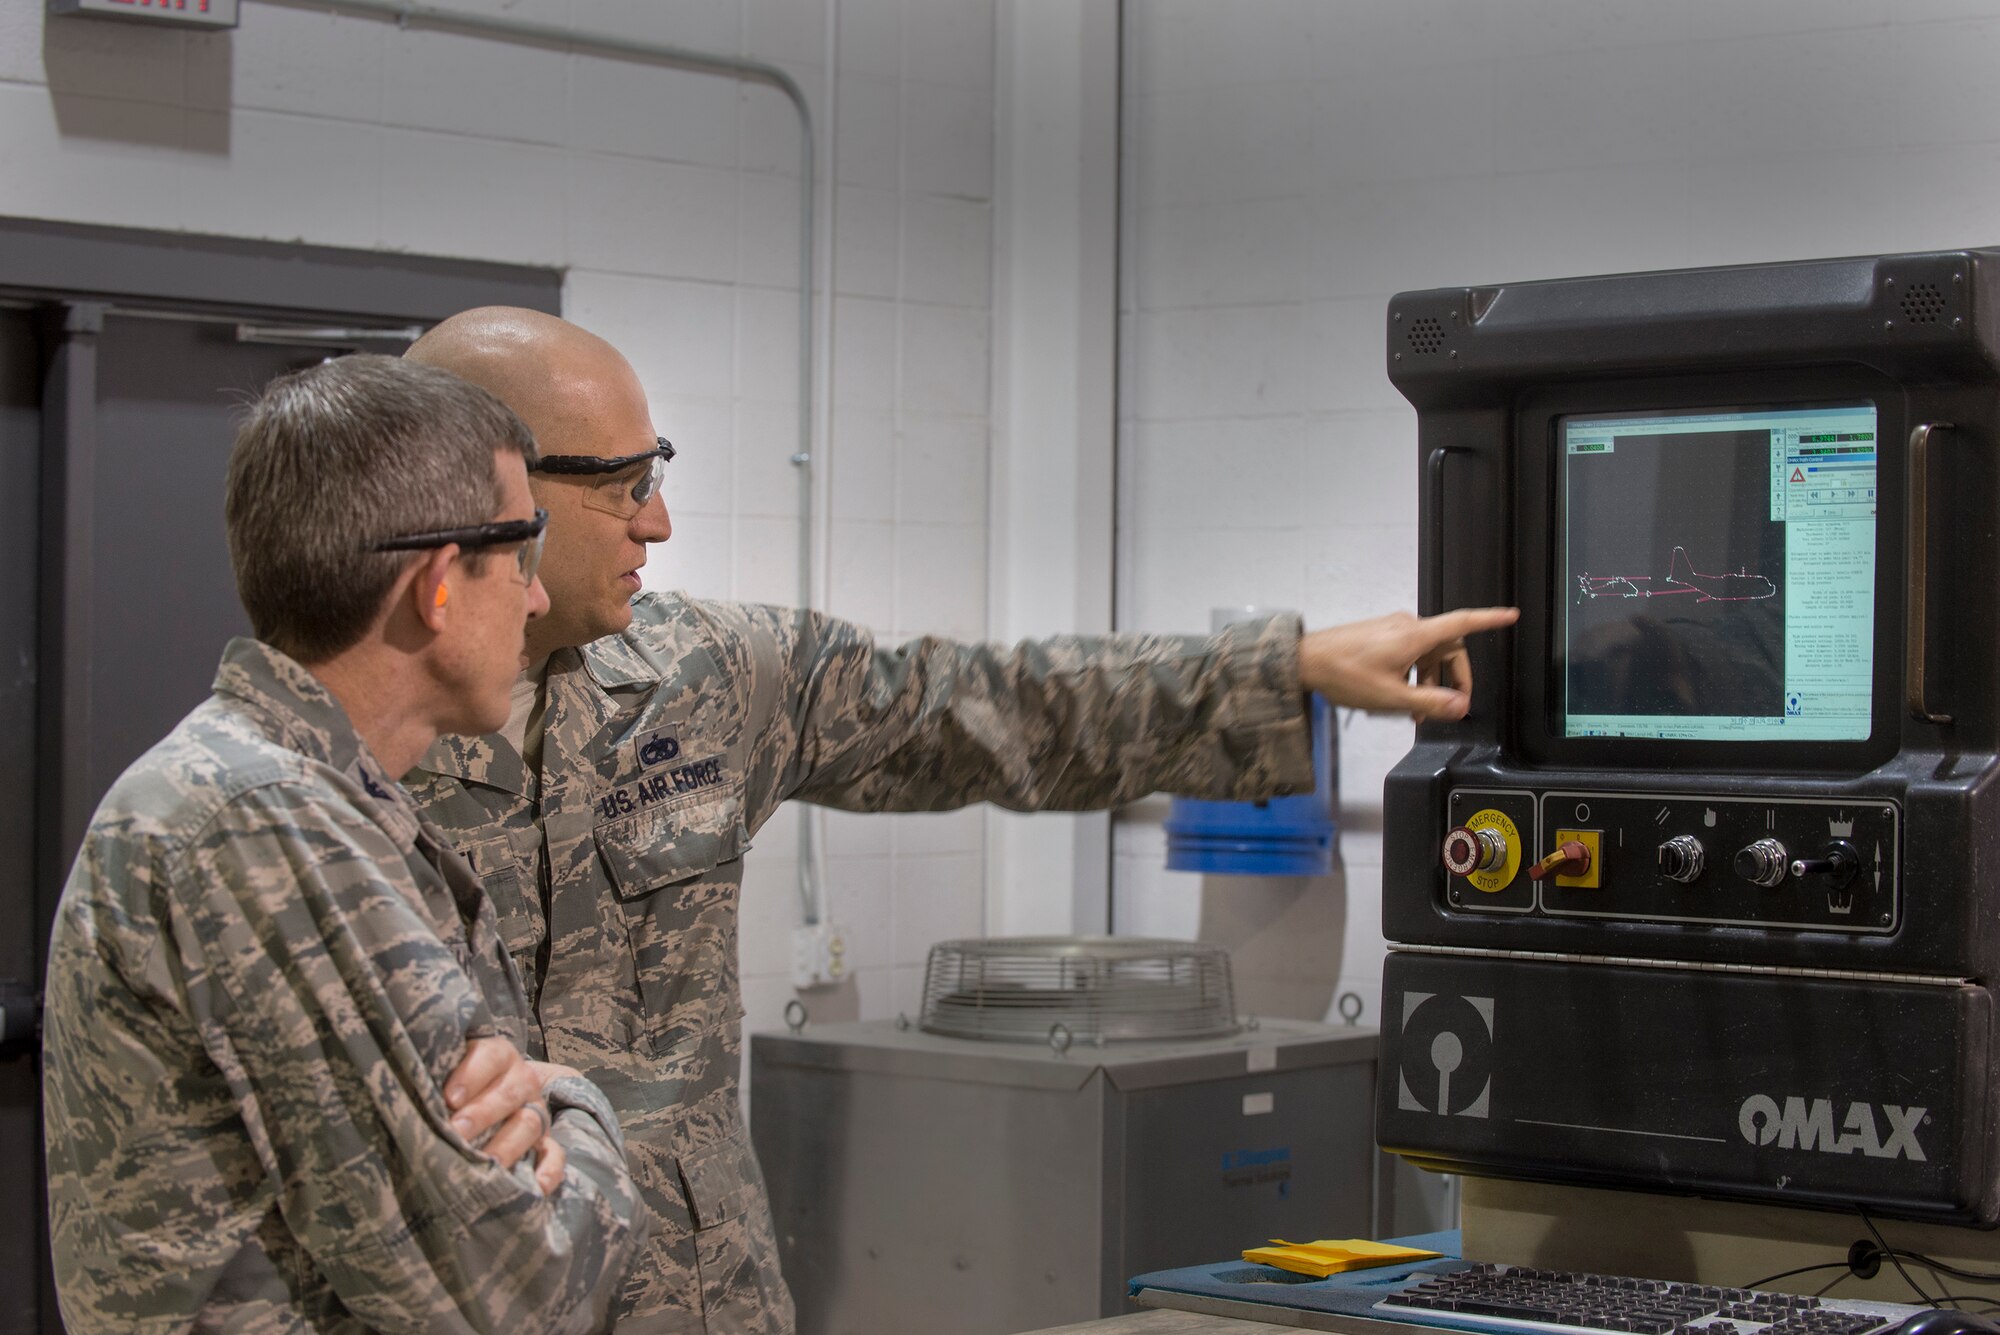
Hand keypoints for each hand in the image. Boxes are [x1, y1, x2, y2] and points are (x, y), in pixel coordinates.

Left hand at [444, 1036, 580, 1191]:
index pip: (490, 1057)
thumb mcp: (448, 1068)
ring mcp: (535, 1111)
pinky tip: (537, 1186)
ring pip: (529, 1124)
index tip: (449, 1098)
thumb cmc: (454, 1083)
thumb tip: (408, 1093)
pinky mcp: (544, 1140)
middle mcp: (521, 1080)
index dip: (471, 1075)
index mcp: (498, 1056)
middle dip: (483, 1114)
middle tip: (457, 1131)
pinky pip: (554, 1154)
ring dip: (507, 1144)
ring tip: (485, 1162)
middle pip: (509, 1093)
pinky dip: (549, 1170)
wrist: (489, 1090)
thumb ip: (434, 1077)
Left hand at [1297, 606, 1518, 719]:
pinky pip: (1410, 653)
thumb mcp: (1390, 697)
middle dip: (1454, 679)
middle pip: (1448, 648)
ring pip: (1427, 654)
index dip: (1489, 619)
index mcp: (1415, 636)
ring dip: (1430, 681)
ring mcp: (1392, 629)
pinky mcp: (1381, 636)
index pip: (1462, 623)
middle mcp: (1407, 626)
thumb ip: (1429, 701)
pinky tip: (1402, 698)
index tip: (1511, 615)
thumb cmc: (1344, 674)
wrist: (1304, 661)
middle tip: (1451, 708)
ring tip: (1419, 712)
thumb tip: (1461, 706)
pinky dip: (1414, 674)